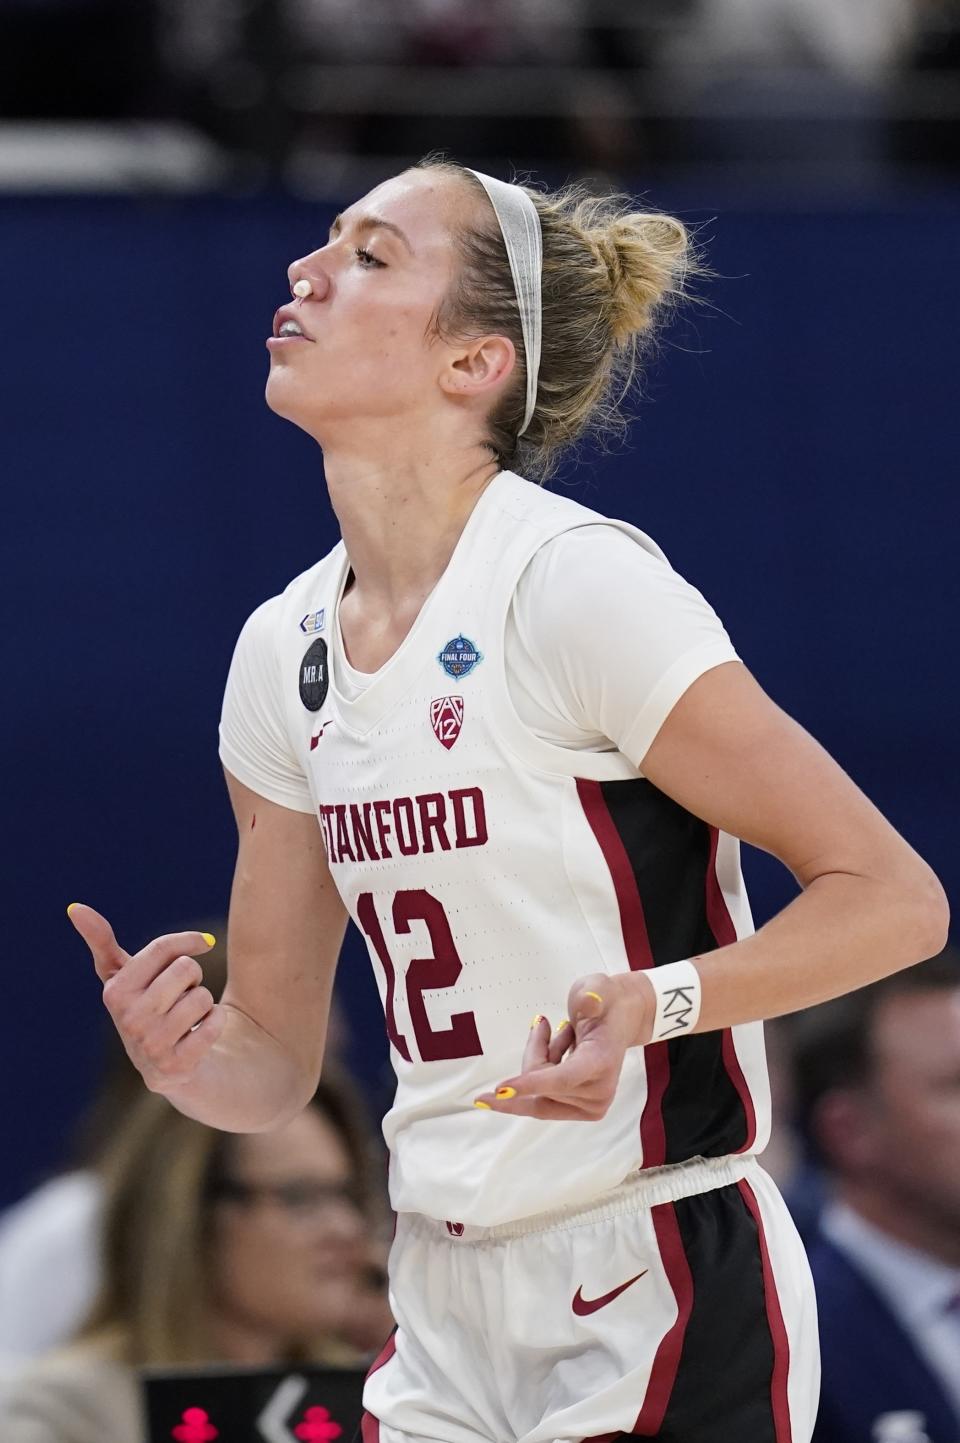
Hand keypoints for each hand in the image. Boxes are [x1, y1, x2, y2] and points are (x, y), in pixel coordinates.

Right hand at [68, 903, 225, 1091]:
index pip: (162, 948)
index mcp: (115, 992)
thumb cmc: (149, 1008)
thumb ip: (102, 942)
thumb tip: (74, 907)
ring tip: (187, 1019)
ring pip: (202, 996)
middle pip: (186, 969)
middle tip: (180, 998)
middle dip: (193, 979)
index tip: (204, 942)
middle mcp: (128, 1020)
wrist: (173, 1066)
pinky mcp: (176, 1066)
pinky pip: (215, 1022)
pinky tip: (199, 1036)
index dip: (189, 941)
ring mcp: (150, 1046)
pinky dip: (217, 1022)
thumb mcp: (125, 976)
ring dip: (204, 1004)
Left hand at [474, 970, 654, 1120]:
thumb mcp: (598, 986)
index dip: (530, 1083)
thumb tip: (589, 1002)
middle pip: (541, 1084)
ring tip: (563, 1036)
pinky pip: (544, 1099)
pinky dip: (542, 1074)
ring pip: (538, 1093)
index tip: (500, 1089)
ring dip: (540, 1061)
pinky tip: (560, 1049)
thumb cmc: (606, 1002)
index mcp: (602, 1062)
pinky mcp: (585, 1111)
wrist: (622, 1019)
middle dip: (535, 1053)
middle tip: (543, 1024)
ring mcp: (593, 1105)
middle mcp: (600, 1091)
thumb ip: (593, 993)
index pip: (562, 1078)